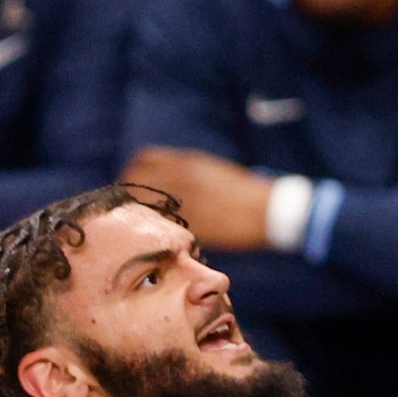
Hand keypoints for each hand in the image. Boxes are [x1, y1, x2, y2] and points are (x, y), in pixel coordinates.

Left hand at [121, 149, 271, 251]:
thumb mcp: (213, 170)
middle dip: (131, 194)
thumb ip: (186, 172)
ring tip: (147, 223)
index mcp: (185, 160)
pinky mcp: (184, 223)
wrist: (266, 210)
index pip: (142, 161)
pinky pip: (159, 225)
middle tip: (134, 208)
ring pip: (142, 204)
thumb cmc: (246, 191)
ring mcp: (178, 200)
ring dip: (140, 212)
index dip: (135, 173)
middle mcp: (177, 177)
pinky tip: (164, 235)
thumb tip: (167, 182)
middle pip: (134, 181)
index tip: (135, 185)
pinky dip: (157, 229)